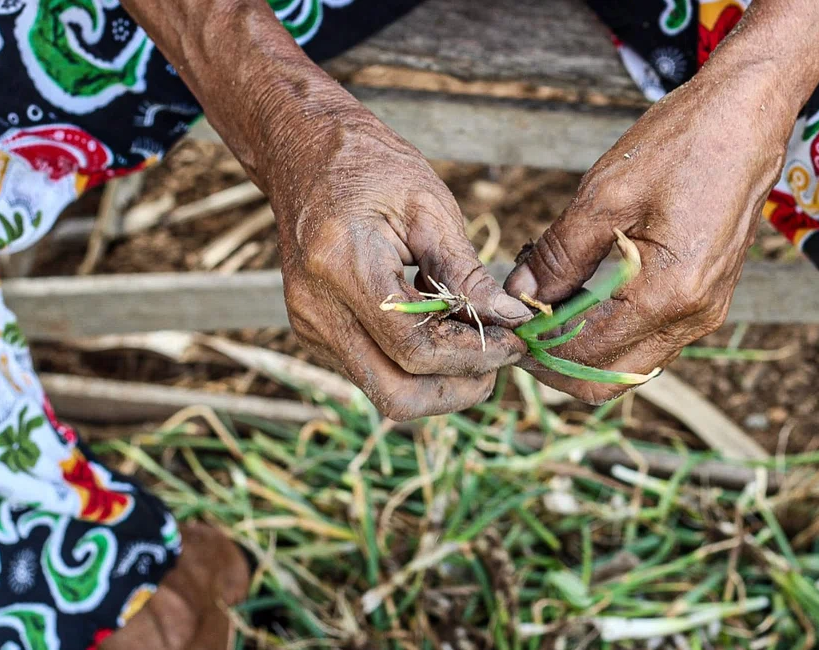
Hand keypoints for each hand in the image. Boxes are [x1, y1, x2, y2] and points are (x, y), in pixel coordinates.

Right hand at [271, 107, 532, 419]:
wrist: (303, 154)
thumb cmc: (372, 168)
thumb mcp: (430, 207)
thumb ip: (468, 272)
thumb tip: (512, 319)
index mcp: (343, 264)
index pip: (414, 347)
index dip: (473, 355)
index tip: (515, 340)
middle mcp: (316, 307)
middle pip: (395, 393)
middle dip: (458, 387)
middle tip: (501, 359)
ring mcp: (309, 326)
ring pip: (384, 391)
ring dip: (440, 381)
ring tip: (478, 345)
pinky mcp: (313, 333)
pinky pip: (372, 370)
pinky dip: (415, 364)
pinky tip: (442, 330)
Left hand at [504, 65, 791, 402]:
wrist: (746, 118)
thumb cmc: (680, 144)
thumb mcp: (604, 195)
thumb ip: (558, 255)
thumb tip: (520, 295)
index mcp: (667, 295)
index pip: (584, 356)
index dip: (536, 348)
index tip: (504, 322)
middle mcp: (693, 317)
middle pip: (608, 378)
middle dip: (556, 360)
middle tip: (520, 322)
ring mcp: (705, 313)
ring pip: (629, 364)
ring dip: (583, 346)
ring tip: (546, 301)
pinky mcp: (707, 300)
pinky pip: (650, 339)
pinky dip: (611, 330)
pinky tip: (583, 293)